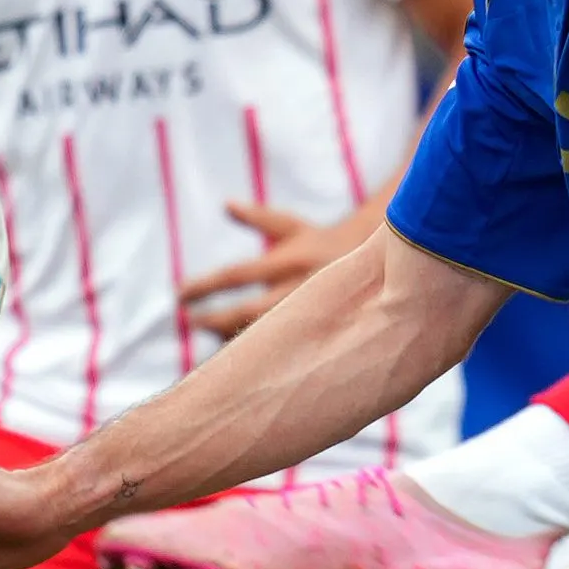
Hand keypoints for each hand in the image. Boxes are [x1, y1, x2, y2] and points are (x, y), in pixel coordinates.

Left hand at [179, 197, 382, 338]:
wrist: (389, 263)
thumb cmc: (328, 243)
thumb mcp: (296, 228)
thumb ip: (259, 218)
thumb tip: (226, 204)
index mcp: (287, 261)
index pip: (235, 275)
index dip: (204, 286)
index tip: (179, 294)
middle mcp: (298, 288)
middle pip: (245, 313)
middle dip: (213, 321)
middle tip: (191, 322)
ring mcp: (312, 313)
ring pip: (264, 337)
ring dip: (233, 340)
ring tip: (211, 339)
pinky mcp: (323, 333)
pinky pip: (285, 350)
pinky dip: (261, 356)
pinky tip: (245, 364)